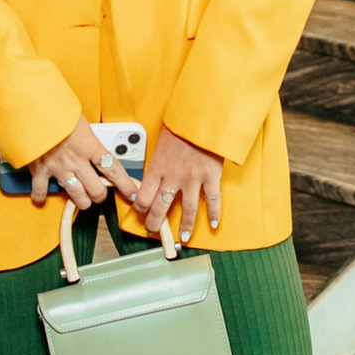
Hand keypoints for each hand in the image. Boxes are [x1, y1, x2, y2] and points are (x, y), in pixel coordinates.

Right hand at [27, 115, 138, 210]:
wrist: (32, 110)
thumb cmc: (56, 109)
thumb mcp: (79, 119)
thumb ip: (86, 133)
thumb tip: (88, 137)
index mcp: (90, 145)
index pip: (113, 169)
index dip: (125, 184)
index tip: (132, 193)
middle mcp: (77, 160)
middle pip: (96, 190)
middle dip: (100, 195)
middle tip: (98, 192)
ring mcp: (58, 167)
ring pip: (77, 196)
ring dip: (81, 200)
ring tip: (82, 198)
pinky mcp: (40, 170)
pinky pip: (42, 190)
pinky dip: (41, 195)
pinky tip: (42, 195)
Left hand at [135, 127, 222, 242]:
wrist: (201, 116)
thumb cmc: (180, 125)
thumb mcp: (161, 142)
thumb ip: (158, 161)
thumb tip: (154, 174)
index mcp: (158, 167)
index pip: (143, 196)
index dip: (140, 207)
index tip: (141, 210)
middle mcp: (173, 177)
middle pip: (160, 208)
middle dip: (156, 223)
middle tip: (154, 232)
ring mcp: (193, 179)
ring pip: (187, 210)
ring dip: (184, 227)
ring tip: (182, 238)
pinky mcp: (211, 176)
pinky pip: (213, 200)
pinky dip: (214, 214)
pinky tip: (213, 224)